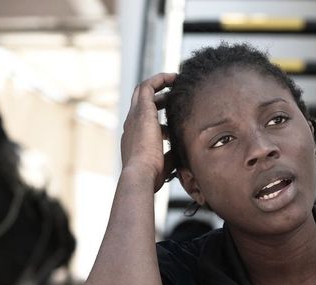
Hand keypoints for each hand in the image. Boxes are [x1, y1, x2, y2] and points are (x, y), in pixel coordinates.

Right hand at [121, 72, 176, 190]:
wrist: (141, 174)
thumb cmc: (152, 175)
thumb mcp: (165, 163)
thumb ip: (172, 154)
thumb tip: (183, 150)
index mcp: (135, 139)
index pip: (145, 122)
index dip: (159, 117)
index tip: (173, 117)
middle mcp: (132, 125)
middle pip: (140, 102)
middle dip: (156, 96)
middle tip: (173, 94)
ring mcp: (135, 116)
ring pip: (142, 91)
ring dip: (158, 84)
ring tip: (176, 81)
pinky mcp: (142, 111)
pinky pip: (148, 86)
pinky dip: (160, 79)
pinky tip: (174, 78)